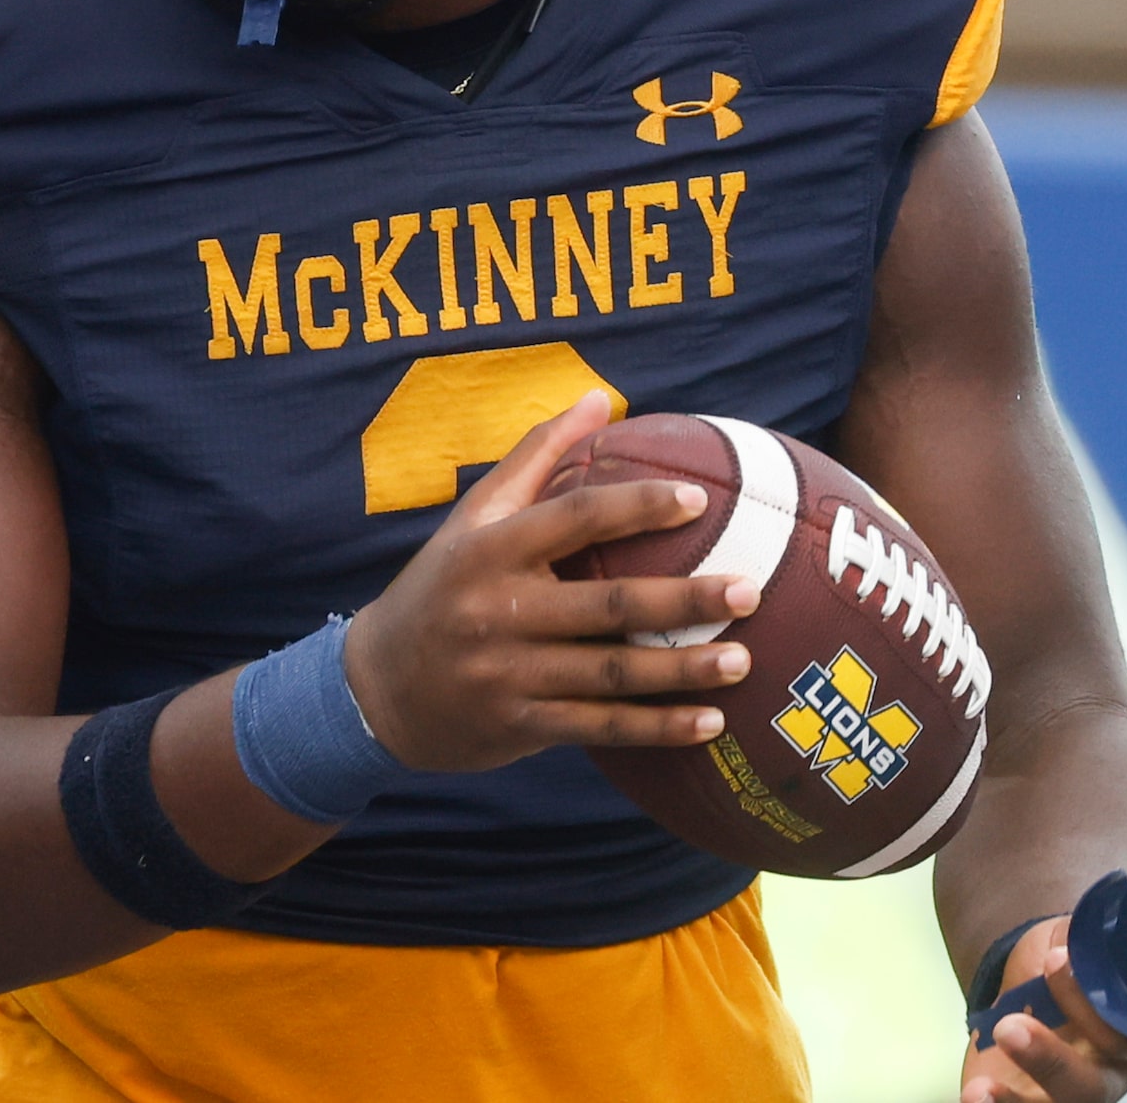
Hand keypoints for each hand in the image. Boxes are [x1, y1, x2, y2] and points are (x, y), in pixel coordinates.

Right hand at [344, 392, 759, 772]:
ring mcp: (509, 674)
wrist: (378, 688)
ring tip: (744, 659)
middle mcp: (497, 610)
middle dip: (683, 599)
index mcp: (489, 549)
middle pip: (606, 606)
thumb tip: (600, 398)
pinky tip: (710, 722)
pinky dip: (658, 728)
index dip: (636, 506)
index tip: (696, 498)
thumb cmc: (442, 585)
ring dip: (683, 671)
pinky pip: (600, 729)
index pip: (572, 518)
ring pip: (612, 676)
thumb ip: (534, 458)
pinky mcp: (519, 725)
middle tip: (749, 590)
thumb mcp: (473, 518)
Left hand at [959, 916, 1126, 1102]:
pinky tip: (970, 1098)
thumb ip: (1085, 937)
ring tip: (978, 1092)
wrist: (1034, 999)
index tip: (1054, 958)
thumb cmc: (1065, 973)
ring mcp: (1064, 1097)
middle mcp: (1102, 1076)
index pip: (1120, 1030)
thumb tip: (1096, 910)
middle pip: (1086, 1085)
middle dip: (1050, 1060)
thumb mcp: (1074, 945)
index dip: (1087, 1001)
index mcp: (1126, 1035)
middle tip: (1009, 1028)